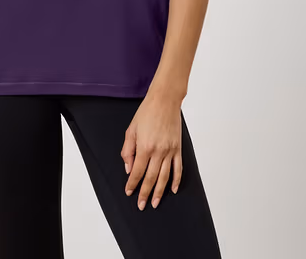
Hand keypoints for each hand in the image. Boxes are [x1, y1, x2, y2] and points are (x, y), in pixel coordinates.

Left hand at [120, 91, 182, 209]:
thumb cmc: (146, 113)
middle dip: (145, 193)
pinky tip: (174, 189)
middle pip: (150, 178)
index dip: (132, 184)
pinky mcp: (178, 148)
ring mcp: (170, 151)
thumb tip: (128, 168)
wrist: (164, 101)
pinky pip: (178, 168)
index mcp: (144, 147)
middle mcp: (158, 151)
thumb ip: (128, 151)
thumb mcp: (131, 130)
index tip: (129, 192)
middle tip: (142, 205)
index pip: (137, 171)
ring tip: (155, 203)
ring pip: (165, 177)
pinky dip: (176, 180)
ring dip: (159, 191)